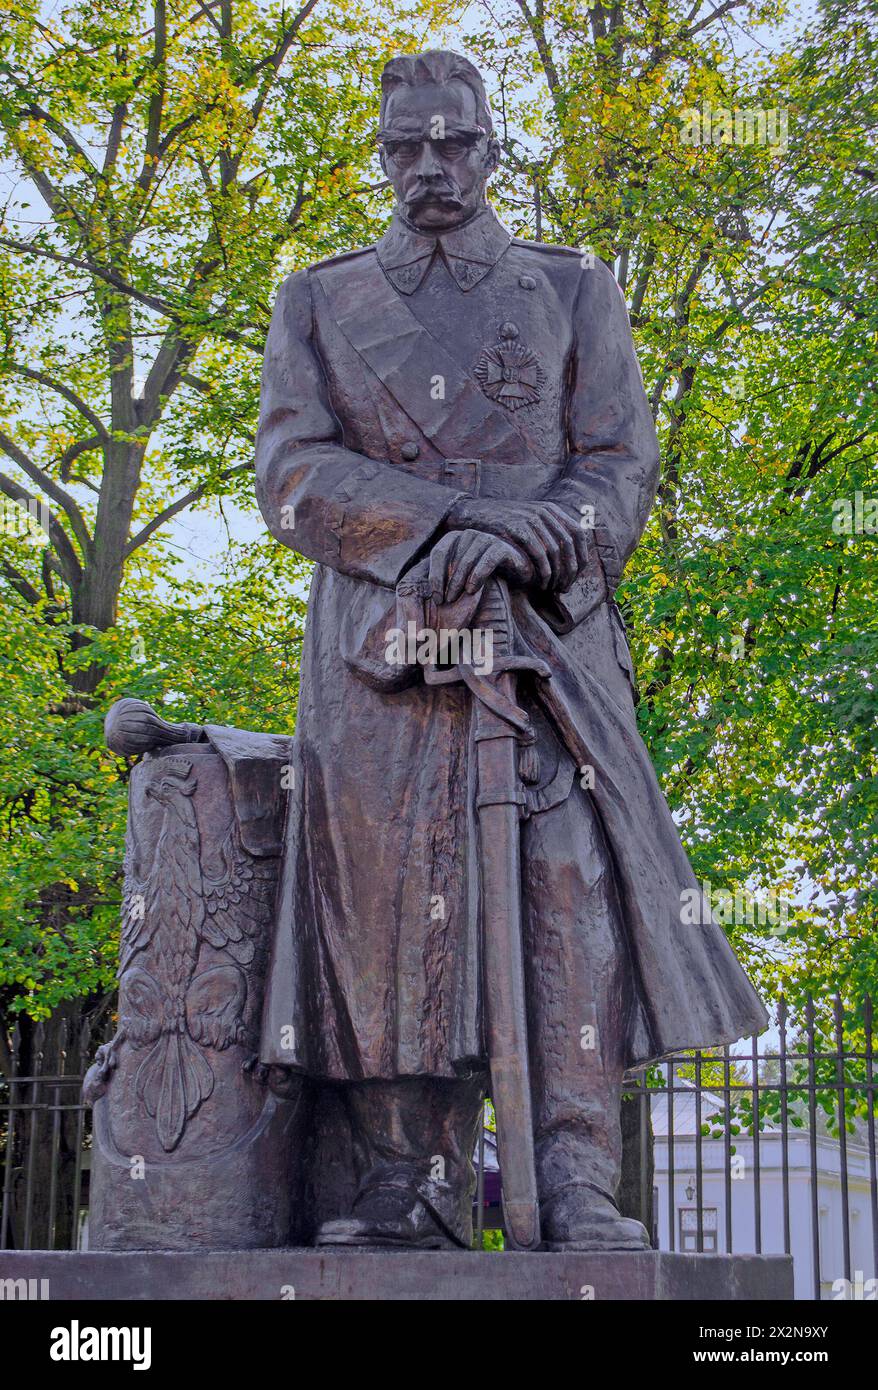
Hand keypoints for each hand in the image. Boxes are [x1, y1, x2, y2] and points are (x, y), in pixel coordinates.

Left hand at [428, 529, 532, 604]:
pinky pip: (486, 561)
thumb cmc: (480, 574)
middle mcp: (468, 534)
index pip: (438, 553)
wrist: (513, 571)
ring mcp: (485, 538)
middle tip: (445, 602)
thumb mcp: (458, 572)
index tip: (435, 596)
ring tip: (457, 599)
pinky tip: (472, 591)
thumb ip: (441, 574)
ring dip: (460, 581)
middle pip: (452, 558)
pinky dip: (477, 576)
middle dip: (446, 582)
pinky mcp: (500, 547)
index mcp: (454, 538)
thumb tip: (414, 581)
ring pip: (467, 561)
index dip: (434, 575)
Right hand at [445, 497, 587, 591]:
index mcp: (550, 510)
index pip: (578, 533)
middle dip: (570, 570)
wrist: (474, 513)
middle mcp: (544, 512)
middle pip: (569, 544)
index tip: (576, 576)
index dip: (581, 556)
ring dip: (556, 574)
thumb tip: (568, 553)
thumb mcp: (527, 521)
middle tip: (564, 588)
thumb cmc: (501, 524)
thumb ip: (546, 532)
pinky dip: (543, 571)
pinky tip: (539, 583)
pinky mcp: (517, 527)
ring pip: (554, 551)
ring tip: (551, 589)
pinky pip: (538, 553)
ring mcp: (530, 518)